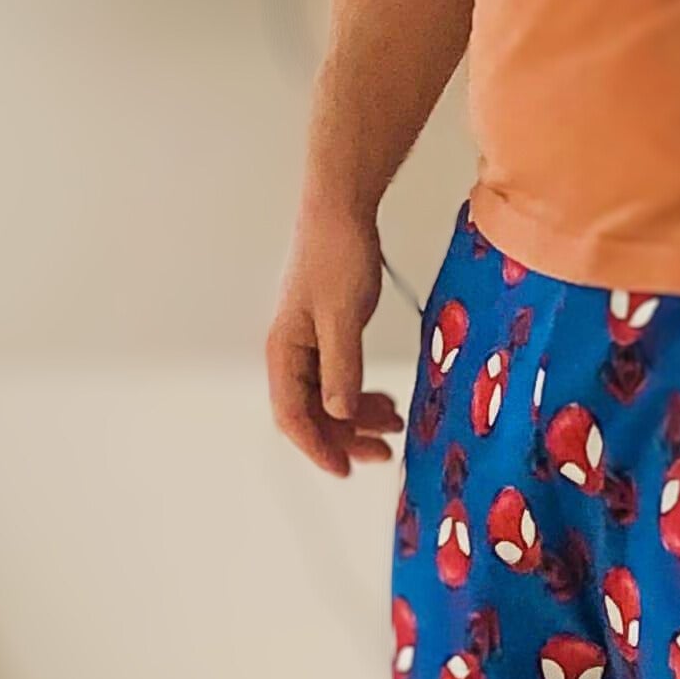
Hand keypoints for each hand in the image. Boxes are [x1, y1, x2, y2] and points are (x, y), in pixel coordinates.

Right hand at [266, 207, 402, 476]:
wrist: (342, 210)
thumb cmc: (337, 253)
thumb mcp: (343, 317)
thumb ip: (341, 369)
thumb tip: (339, 414)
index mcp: (284, 351)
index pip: (292, 416)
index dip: (318, 447)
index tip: (346, 469)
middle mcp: (291, 353)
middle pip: (312, 415)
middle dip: (346, 438)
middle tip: (383, 452)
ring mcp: (309, 346)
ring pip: (328, 401)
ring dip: (359, 419)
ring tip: (395, 426)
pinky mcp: (327, 336)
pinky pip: (340, 380)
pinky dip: (362, 396)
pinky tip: (387, 403)